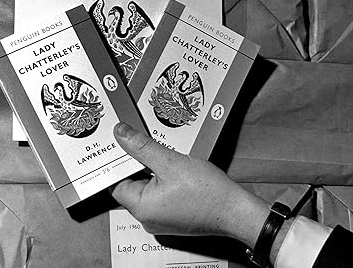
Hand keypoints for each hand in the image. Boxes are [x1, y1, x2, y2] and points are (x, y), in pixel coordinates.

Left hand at [110, 122, 269, 248]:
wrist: (235, 210)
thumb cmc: (208, 192)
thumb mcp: (171, 162)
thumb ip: (142, 147)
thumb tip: (121, 134)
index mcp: (141, 208)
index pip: (116, 183)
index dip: (120, 162)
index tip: (125, 144)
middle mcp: (148, 218)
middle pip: (132, 185)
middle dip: (140, 164)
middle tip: (149, 145)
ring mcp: (161, 219)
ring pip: (148, 189)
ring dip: (155, 171)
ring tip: (167, 157)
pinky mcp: (174, 217)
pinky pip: (161, 195)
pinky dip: (166, 181)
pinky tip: (177, 170)